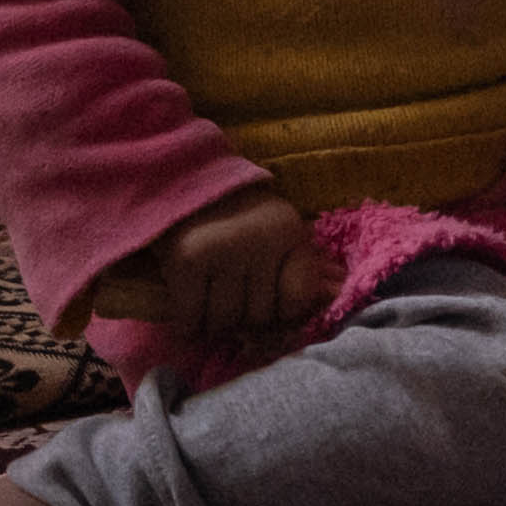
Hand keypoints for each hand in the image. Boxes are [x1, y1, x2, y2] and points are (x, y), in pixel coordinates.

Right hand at [88, 186, 324, 346]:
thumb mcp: (276, 230)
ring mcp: (223, 251)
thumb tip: (326, 301)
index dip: (283, 313)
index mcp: (289, 233)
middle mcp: (261, 241)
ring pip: (226, 320)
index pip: (299, 298)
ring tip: (210, 310)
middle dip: (244, 321)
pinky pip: (191, 316)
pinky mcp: (187, 260)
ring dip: (215, 325)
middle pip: (259, 315)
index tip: (269, 311)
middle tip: (232, 309)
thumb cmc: (234, 216)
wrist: (178, 181)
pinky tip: (188, 319)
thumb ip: (297, 266)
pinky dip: (187, 325)